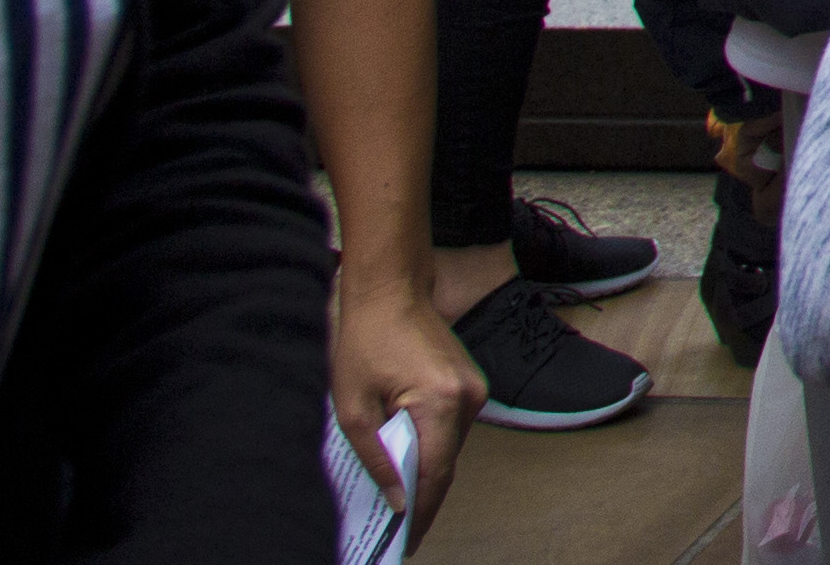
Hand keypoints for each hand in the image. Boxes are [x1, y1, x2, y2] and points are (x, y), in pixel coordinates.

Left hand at [331, 267, 484, 535]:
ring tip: (399, 501)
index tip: (405, 541)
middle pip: (446, 464)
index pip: (435, 474)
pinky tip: (408, 462)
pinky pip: (451, 429)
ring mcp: (475, 388)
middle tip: (398, 530)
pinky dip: (431, 448)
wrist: (389, 290)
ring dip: (425, 472)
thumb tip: (398, 500)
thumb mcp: (354, 409)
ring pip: (450, 448)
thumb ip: (378, 458)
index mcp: (442, 403)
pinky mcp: (470, 382)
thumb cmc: (365, 341)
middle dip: (422, 498)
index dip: (419, 512)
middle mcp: (470, 397)